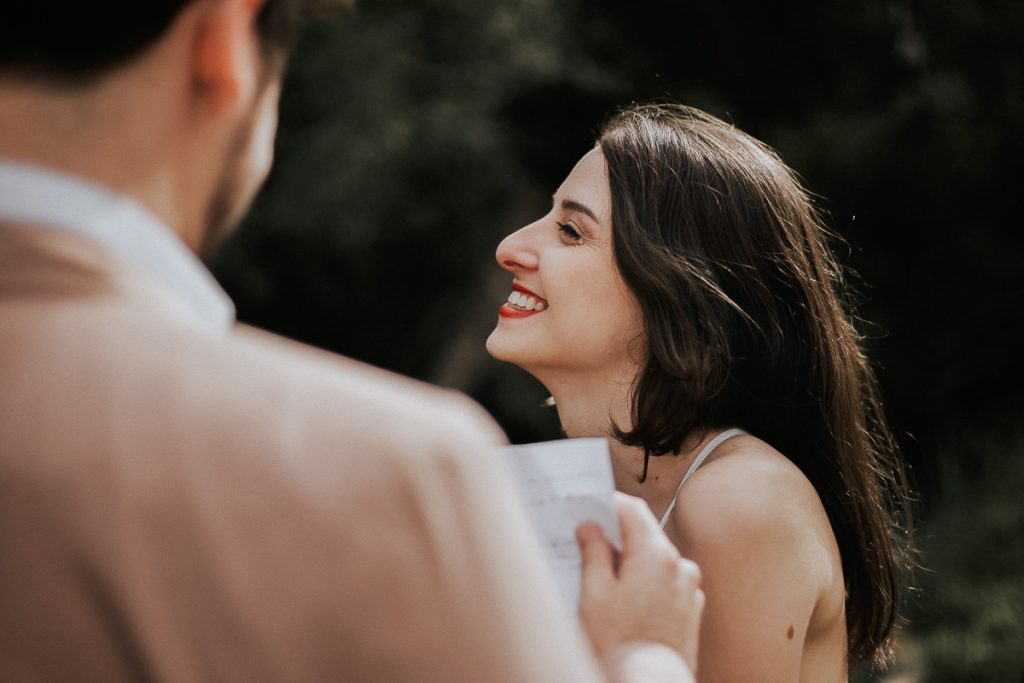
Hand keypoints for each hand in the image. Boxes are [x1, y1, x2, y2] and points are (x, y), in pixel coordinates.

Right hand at [576, 492, 703, 671]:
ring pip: (656, 561)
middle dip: (618, 538)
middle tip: (590, 545)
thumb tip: (591, 529)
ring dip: (633, 563)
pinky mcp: (690, 608)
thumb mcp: (595, 593)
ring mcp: (688, 588)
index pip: (633, 511)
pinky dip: (648, 583)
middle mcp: (679, 566)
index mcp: (656, 555)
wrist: (647, 682)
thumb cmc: (621, 643)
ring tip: (606, 582)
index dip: (610, 505)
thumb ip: (594, 553)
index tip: (592, 508)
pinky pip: (666, 583)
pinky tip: (627, 601)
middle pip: (646, 536)